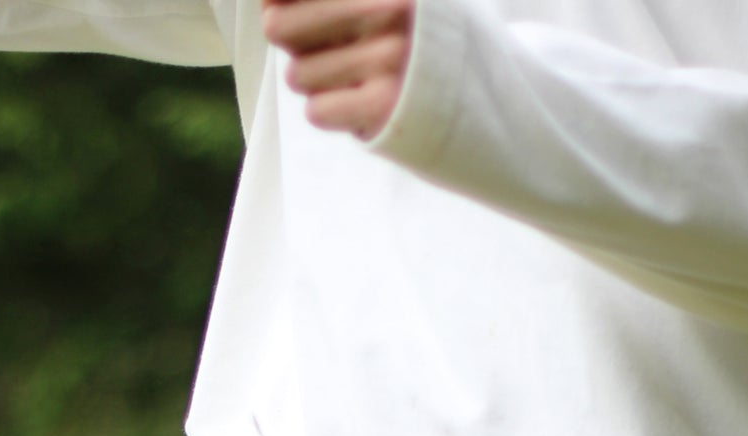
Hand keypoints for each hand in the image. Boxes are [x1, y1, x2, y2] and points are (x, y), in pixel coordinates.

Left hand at [262, 0, 414, 138]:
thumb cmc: (413, 41)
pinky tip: (358, 103)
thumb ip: (322, 1)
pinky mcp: (383, 106)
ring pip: (297, 75)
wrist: (480, 98)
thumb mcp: (383, 3)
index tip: (277, 8)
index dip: (276, 3)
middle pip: (280, 27)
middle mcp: (388, 7)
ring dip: (316, 83)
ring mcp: (388, 57)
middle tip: (326, 49)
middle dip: (292, 45)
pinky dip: (330, 112)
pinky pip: (316, 111)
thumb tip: (267, 6)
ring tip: (353, 78)